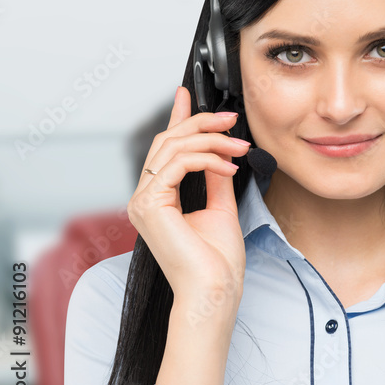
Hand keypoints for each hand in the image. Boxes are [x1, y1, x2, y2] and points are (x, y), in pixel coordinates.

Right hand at [126, 86, 250, 310]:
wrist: (215, 289)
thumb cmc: (218, 261)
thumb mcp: (221, 208)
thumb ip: (215, 177)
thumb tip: (221, 153)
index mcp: (159, 198)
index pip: (166, 149)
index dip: (177, 118)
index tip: (187, 95)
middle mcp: (145, 197)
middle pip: (169, 142)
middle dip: (202, 124)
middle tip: (232, 118)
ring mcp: (143, 201)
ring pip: (174, 148)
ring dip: (212, 140)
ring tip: (240, 146)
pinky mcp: (150, 204)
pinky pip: (179, 164)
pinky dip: (208, 158)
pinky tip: (229, 165)